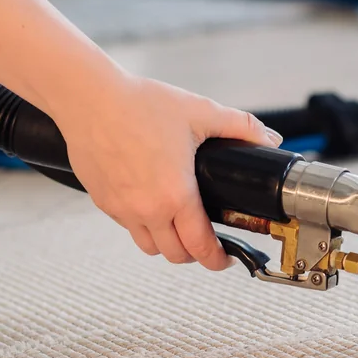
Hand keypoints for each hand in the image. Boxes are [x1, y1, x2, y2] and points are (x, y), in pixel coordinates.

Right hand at [54, 71, 281, 269]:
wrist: (88, 98)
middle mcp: (147, 210)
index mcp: (175, 195)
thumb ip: (241, 127)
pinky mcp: (103, 202)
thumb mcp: (200, 112)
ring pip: (149, 247)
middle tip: (206, 241)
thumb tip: (269, 139)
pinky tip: (151, 205)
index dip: (217, 259)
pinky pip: (127, 227)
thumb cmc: (138, 104)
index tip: (225, 258)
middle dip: (195, 253)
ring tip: (179, 227)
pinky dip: (143, 225)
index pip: (201, 246)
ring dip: (167, 244)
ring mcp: (122, 209)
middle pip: (176, 255)